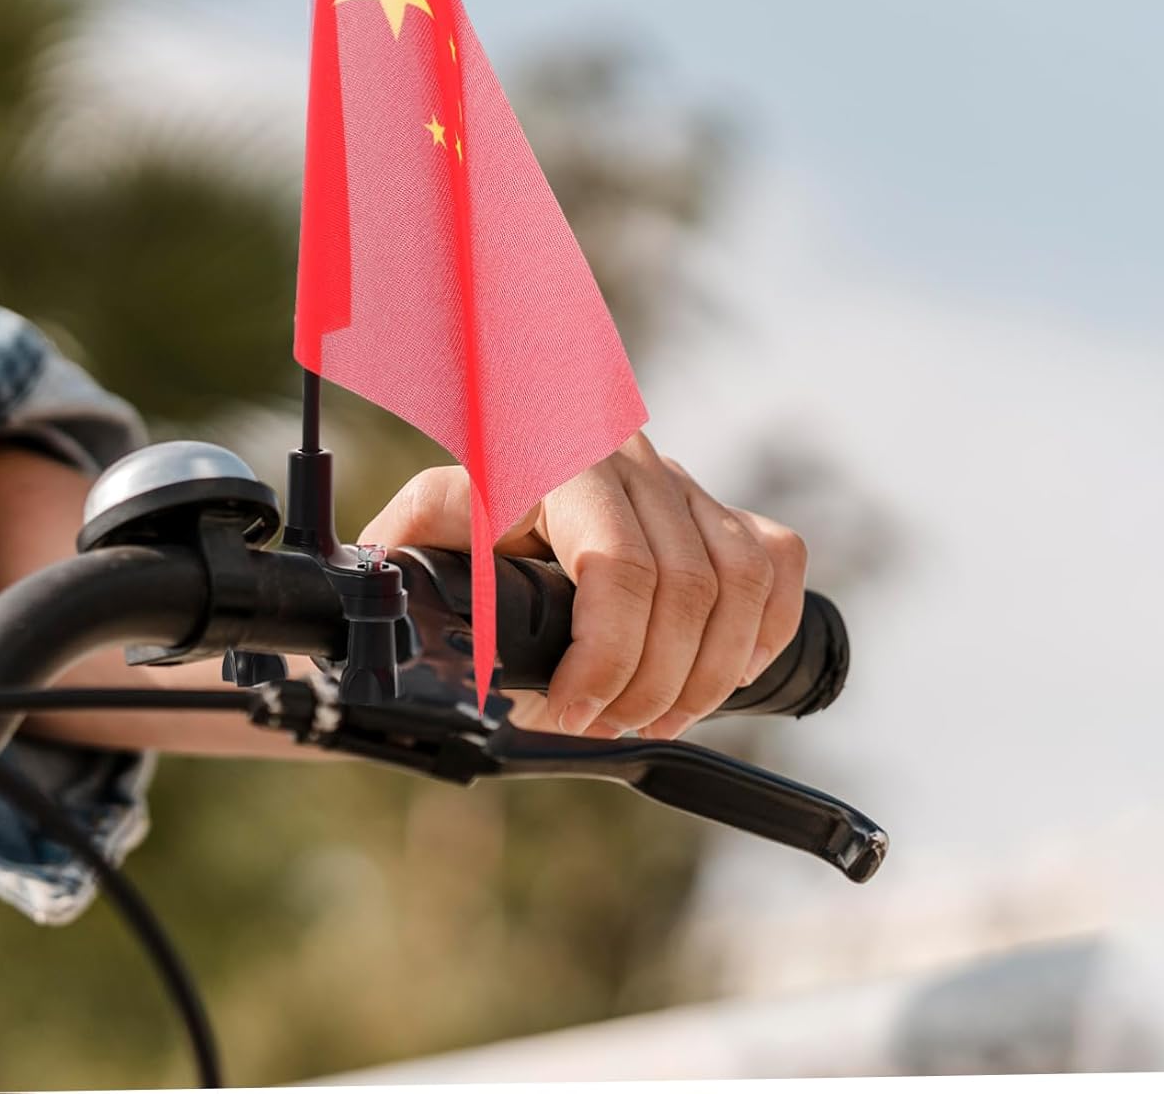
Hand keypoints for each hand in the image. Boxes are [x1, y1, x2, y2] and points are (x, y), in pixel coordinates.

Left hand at [359, 431, 807, 739]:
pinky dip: (763, 631)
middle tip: (606, 727)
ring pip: (740, 582)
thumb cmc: (469, 500)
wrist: (519, 436)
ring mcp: (685, 482)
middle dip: (652, 684)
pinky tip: (720, 672)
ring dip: (709, 673)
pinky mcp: (722, 504)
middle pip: (687, 588)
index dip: (604, 659)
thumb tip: (387, 624)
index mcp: (559, 460)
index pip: (619, 566)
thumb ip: (408, 562)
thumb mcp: (428, 523)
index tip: (566, 713)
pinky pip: (775, 562)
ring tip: (658, 717)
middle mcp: (632, 463)